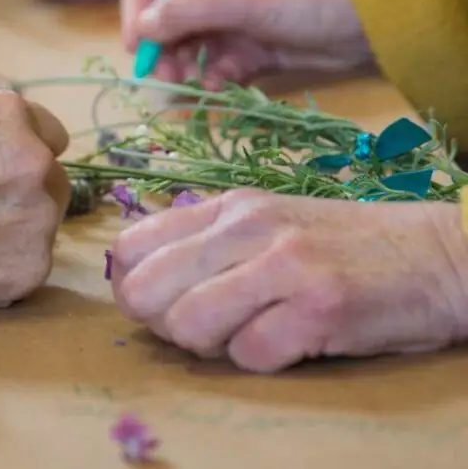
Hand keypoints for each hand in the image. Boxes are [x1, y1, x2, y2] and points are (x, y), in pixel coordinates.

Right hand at [0, 91, 71, 323]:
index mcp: (11, 118)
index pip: (48, 132)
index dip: (22, 150)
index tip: (5, 164)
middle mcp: (37, 162)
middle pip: (52, 179)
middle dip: (25, 192)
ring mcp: (40, 218)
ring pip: (41, 224)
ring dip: (16, 230)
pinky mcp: (33, 267)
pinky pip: (28, 262)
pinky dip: (4, 267)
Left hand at [110, 189, 467, 371]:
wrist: (437, 254)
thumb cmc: (340, 246)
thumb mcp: (265, 223)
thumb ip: (204, 243)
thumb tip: (134, 277)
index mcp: (227, 206)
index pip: (129, 246)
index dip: (131, 287)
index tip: (158, 304)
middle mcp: (248, 226)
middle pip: (145, 290)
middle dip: (161, 323)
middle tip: (200, 328)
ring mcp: (285, 263)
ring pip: (187, 324)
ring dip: (208, 346)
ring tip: (246, 334)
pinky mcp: (321, 306)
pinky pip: (249, 354)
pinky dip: (260, 361)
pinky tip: (288, 343)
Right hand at [121, 0, 373, 86]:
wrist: (364, 24)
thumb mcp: (241, 1)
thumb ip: (186, 11)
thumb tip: (143, 28)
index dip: (135, 15)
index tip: (138, 48)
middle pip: (162, 23)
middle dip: (160, 52)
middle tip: (167, 78)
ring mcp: (227, 21)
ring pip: (185, 50)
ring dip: (183, 70)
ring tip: (194, 86)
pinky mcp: (245, 50)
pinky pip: (212, 68)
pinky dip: (211, 80)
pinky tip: (221, 88)